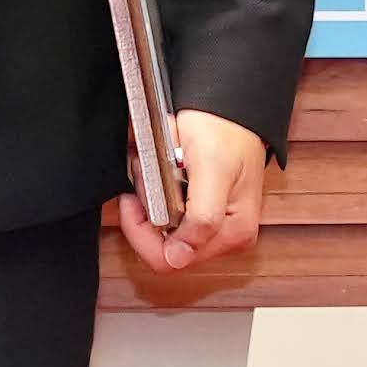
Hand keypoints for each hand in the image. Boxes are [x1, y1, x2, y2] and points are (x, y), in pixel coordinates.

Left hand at [105, 112, 267, 276]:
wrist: (229, 105)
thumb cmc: (226, 129)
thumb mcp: (213, 169)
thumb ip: (201, 218)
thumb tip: (180, 257)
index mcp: (232, 233)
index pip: (170, 261)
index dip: (142, 233)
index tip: (134, 200)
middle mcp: (224, 236)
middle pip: (163, 246)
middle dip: (146, 211)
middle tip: (147, 176)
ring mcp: (212, 224)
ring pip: (161, 229)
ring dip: (151, 198)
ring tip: (157, 168)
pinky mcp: (201, 211)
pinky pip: (166, 212)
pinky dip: (157, 190)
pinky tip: (164, 169)